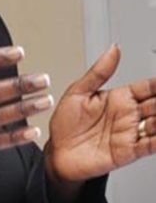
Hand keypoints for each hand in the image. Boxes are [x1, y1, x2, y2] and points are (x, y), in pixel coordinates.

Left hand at [46, 44, 155, 184]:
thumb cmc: (65, 123)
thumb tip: (113, 49)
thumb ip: (99, 72)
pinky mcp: (128, 151)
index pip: (148, 88)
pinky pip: (150, 145)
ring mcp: (130, 133)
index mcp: (119, 98)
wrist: (56, 153)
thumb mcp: (78, 91)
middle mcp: (128, 115)